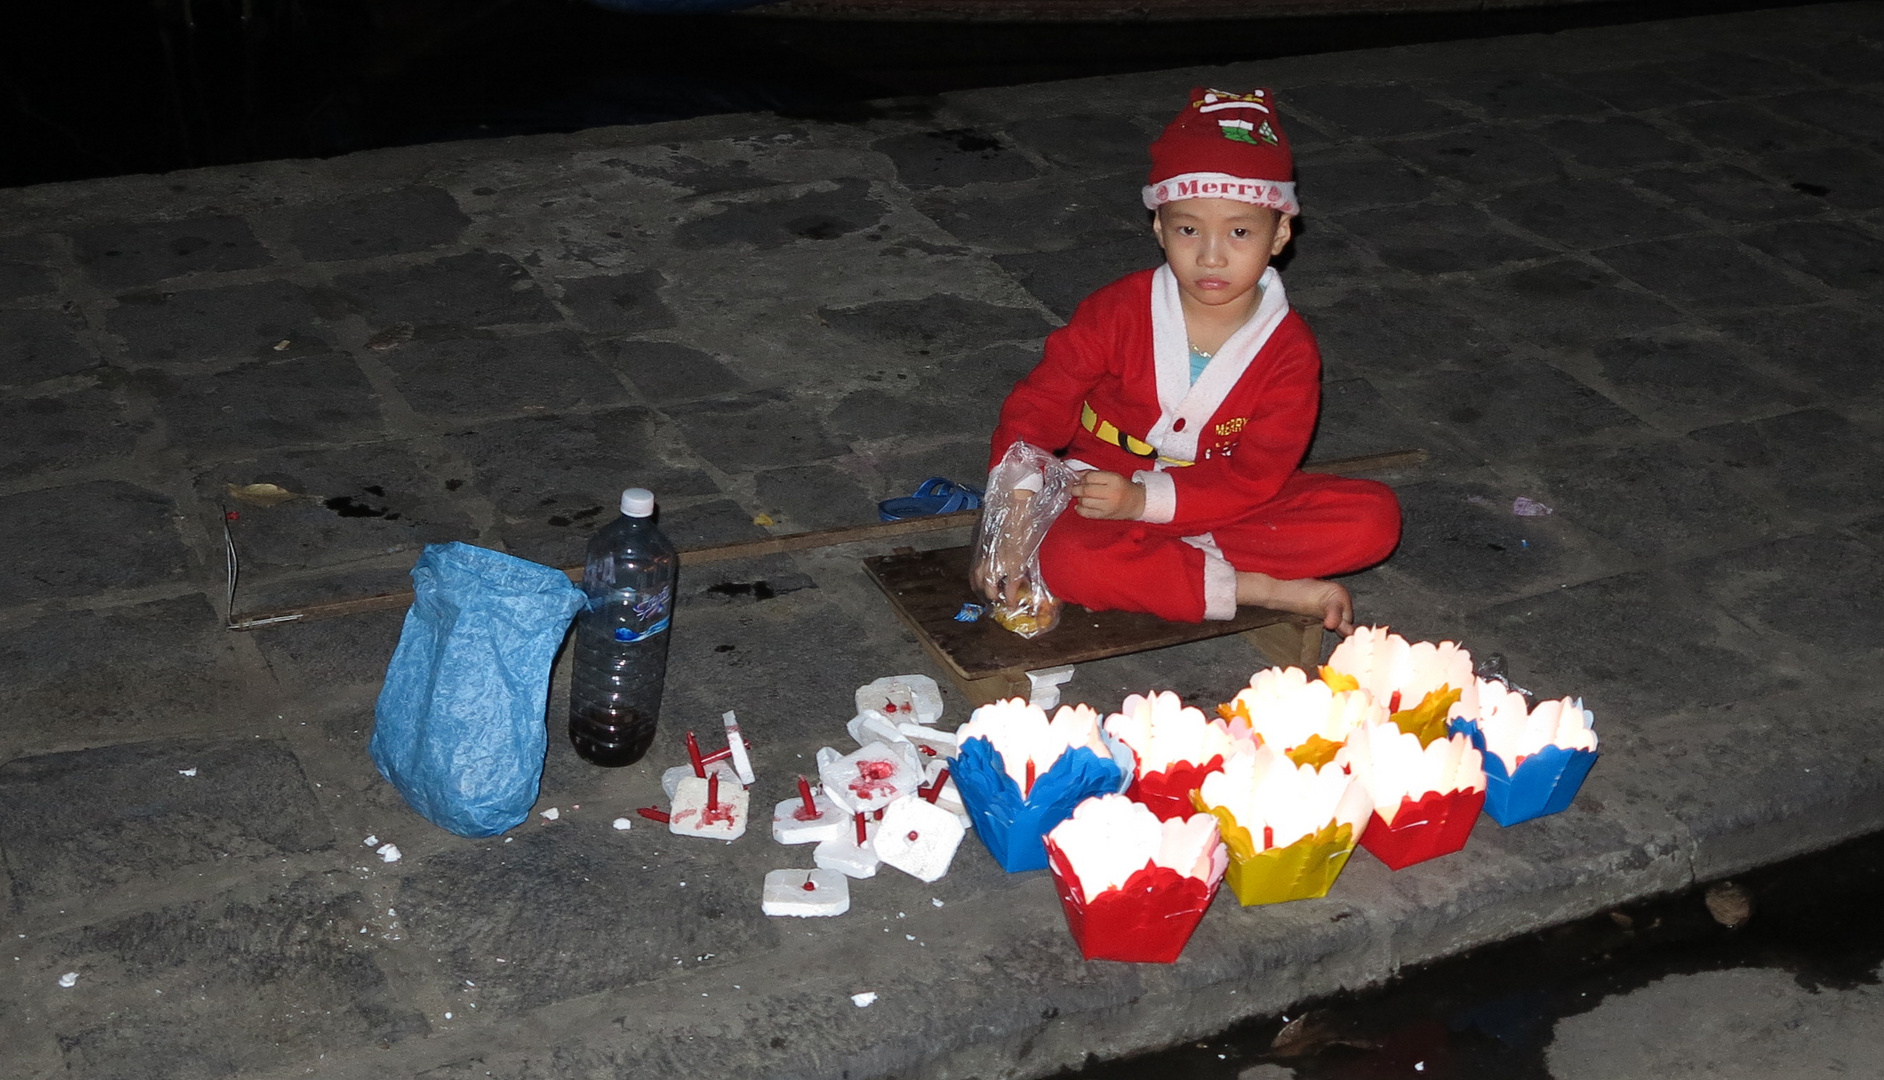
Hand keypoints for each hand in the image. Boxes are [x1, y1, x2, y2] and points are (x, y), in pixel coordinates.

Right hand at [973, 491, 1034, 605]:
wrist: (1014, 505)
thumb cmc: (1026, 525)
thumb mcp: (1030, 549)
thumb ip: (1025, 566)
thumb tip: (1023, 578)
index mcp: (1012, 564)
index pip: (1009, 590)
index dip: (1010, 601)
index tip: (1012, 605)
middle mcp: (996, 562)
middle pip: (988, 587)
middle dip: (992, 596)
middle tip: (998, 599)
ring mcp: (985, 554)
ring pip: (977, 577)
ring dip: (981, 587)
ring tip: (987, 590)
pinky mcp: (979, 546)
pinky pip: (973, 566)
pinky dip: (975, 575)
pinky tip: (980, 576)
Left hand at [1072, 471, 1145, 519]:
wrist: (1136, 503)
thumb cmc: (1123, 488)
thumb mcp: (1111, 475)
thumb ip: (1093, 474)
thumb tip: (1076, 475)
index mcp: (1114, 480)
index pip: (1090, 477)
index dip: (1082, 478)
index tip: (1080, 479)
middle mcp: (1111, 493)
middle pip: (1086, 490)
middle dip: (1076, 489)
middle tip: (1075, 488)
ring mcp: (1107, 506)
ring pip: (1084, 502)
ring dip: (1078, 498)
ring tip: (1081, 496)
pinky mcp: (1104, 516)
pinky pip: (1086, 513)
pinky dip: (1079, 509)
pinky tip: (1081, 505)